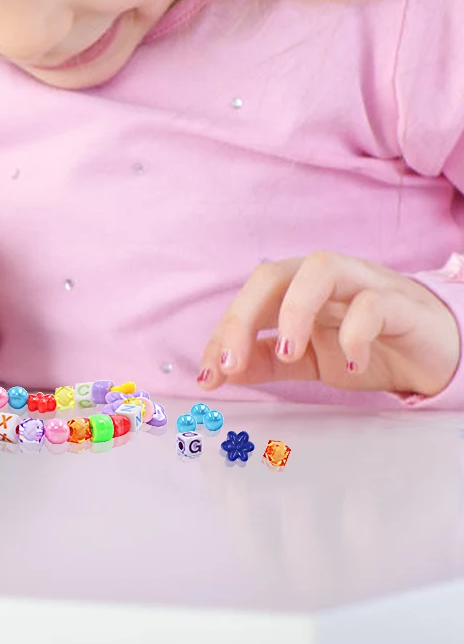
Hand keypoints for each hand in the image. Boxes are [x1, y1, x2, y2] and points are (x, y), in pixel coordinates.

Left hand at [198, 250, 460, 397]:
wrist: (435, 353)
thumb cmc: (369, 348)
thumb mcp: (310, 361)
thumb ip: (268, 362)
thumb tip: (224, 370)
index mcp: (296, 288)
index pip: (248, 299)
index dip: (222, 334)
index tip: (207, 374)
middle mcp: (323, 277)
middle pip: (272, 275)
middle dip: (243, 317)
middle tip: (233, 362)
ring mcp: (362, 282)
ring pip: (319, 269)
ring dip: (295, 310)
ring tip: (289, 352)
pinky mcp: (400, 302)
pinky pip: (373, 303)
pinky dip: (356, 332)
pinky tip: (353, 362)